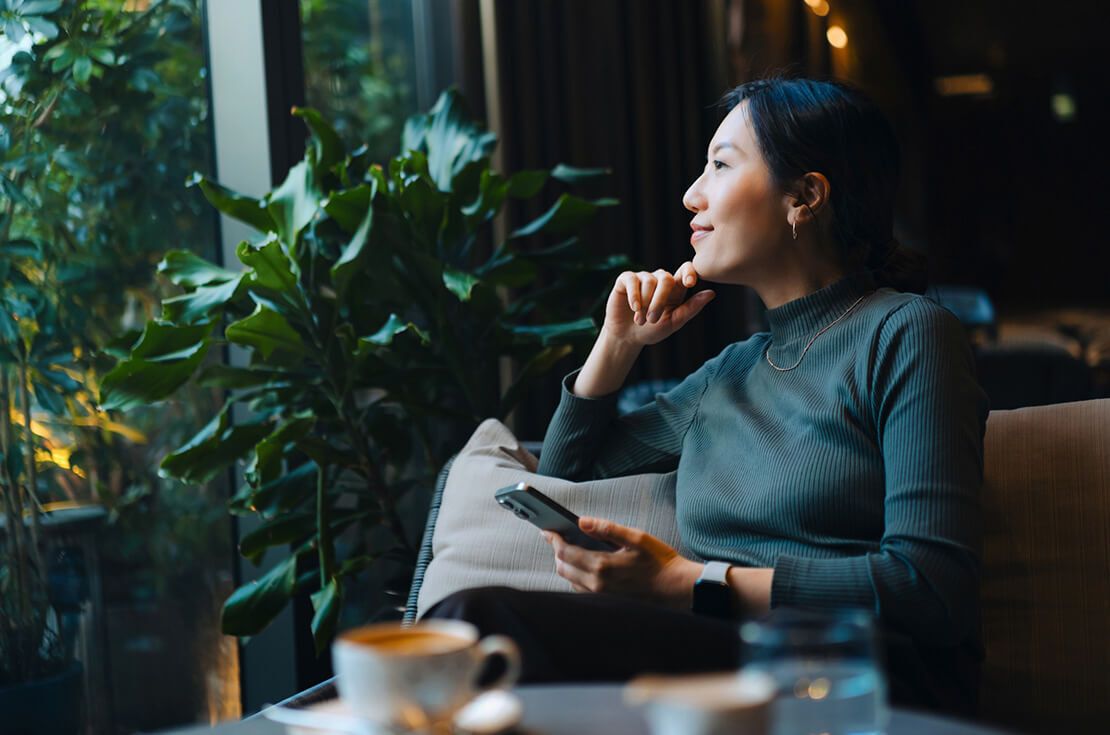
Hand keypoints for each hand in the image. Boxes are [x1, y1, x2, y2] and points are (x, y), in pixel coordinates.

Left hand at [541, 517, 702, 607]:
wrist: (676, 589)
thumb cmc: (659, 561)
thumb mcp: (637, 538)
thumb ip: (607, 528)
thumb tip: (582, 521)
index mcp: (602, 565)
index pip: (565, 552)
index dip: (553, 539)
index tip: (547, 529)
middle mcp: (597, 584)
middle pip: (562, 567)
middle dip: (557, 550)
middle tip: (557, 536)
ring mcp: (600, 596)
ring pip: (569, 579)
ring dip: (565, 564)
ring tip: (568, 548)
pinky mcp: (605, 602)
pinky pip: (580, 589)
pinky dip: (575, 576)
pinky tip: (582, 565)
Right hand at [604, 263, 715, 346]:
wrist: (627, 337)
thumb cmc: (652, 330)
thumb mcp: (674, 322)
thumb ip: (691, 308)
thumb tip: (711, 293)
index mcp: (675, 288)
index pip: (686, 270)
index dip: (689, 272)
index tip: (690, 283)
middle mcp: (660, 279)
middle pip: (666, 278)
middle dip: (659, 300)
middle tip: (652, 319)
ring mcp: (643, 277)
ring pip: (649, 281)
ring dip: (645, 303)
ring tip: (640, 320)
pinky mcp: (626, 279)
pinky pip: (632, 280)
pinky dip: (634, 296)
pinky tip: (634, 308)